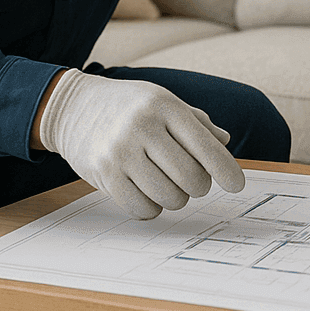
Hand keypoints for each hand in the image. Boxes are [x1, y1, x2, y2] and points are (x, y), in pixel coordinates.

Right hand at [36, 69, 244, 219]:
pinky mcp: (103, 174)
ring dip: (175, 198)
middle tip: (191, 181)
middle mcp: (143, 126)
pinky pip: (142, 208)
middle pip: (190, 177)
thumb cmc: (128, 106)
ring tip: (166, 184)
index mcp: (165, 105)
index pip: (205, 145)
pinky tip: (147, 194)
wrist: (72, 107)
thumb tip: (224, 141)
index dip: (225, 169)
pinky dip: (152, 208)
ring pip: (169, 197)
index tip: (237, 185)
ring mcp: (121, 151)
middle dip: (198, 186)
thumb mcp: (163, 102)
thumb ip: (195, 122)